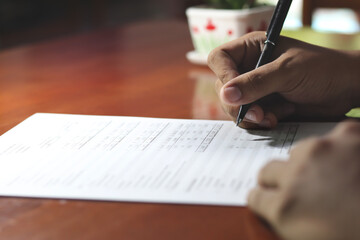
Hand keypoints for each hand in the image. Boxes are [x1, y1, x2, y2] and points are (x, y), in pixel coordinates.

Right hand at [207, 32, 359, 128]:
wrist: (346, 90)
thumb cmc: (322, 70)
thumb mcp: (287, 72)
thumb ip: (256, 83)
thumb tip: (226, 95)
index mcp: (252, 48)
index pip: (220, 59)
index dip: (224, 76)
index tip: (235, 93)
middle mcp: (249, 67)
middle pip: (223, 87)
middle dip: (240, 103)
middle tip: (259, 113)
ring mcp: (255, 88)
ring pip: (234, 106)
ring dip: (251, 115)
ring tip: (273, 117)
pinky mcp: (263, 105)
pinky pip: (248, 117)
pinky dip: (260, 122)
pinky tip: (279, 118)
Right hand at [247, 121, 359, 239]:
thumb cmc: (357, 233)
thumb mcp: (315, 236)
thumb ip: (294, 223)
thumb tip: (286, 214)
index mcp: (285, 209)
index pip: (255, 197)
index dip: (263, 199)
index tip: (270, 199)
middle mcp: (296, 176)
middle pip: (268, 170)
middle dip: (279, 180)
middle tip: (302, 189)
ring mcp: (321, 153)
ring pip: (298, 152)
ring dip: (308, 163)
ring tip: (332, 175)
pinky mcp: (348, 136)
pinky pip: (332, 137)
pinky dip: (339, 148)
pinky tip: (354, 161)